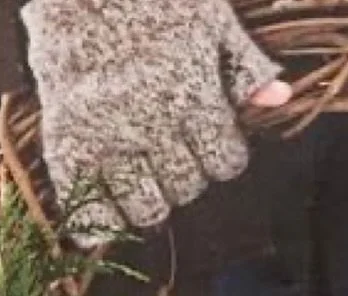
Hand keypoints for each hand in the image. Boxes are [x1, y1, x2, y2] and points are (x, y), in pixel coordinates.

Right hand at [24, 0, 290, 243]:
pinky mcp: (67, 143)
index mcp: (190, 93)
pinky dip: (99, 224)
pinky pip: (88, 207)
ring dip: (152, 200)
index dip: (224, 155)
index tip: (211, 141)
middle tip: (174, 151)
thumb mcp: (208, 18)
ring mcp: (107, 138)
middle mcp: (151, 123)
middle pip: (188, 188)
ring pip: (147, 208)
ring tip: (145, 176)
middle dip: (188, 174)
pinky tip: (109, 220)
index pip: (226, 162)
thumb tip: (280, 99)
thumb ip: (244, 63)